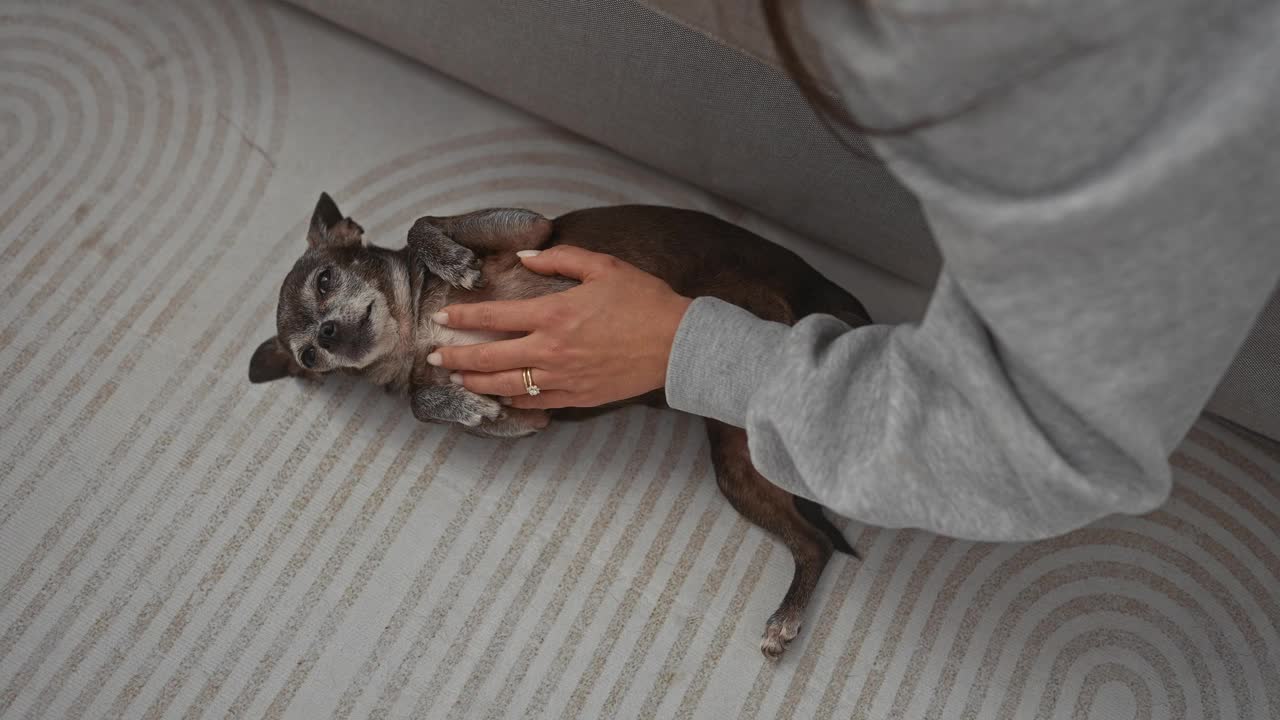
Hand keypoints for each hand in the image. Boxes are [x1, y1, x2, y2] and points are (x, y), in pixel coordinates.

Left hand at [426, 246, 691, 408]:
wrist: (677, 344)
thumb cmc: (643, 300)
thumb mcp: (602, 267)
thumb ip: (559, 260)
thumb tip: (525, 256)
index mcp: (553, 314)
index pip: (493, 318)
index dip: (463, 318)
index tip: (443, 319)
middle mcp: (550, 350)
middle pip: (489, 358)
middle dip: (456, 359)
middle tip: (435, 358)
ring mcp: (562, 378)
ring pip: (506, 387)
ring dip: (477, 384)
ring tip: (459, 381)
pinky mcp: (577, 397)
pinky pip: (535, 402)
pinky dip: (513, 401)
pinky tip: (501, 397)